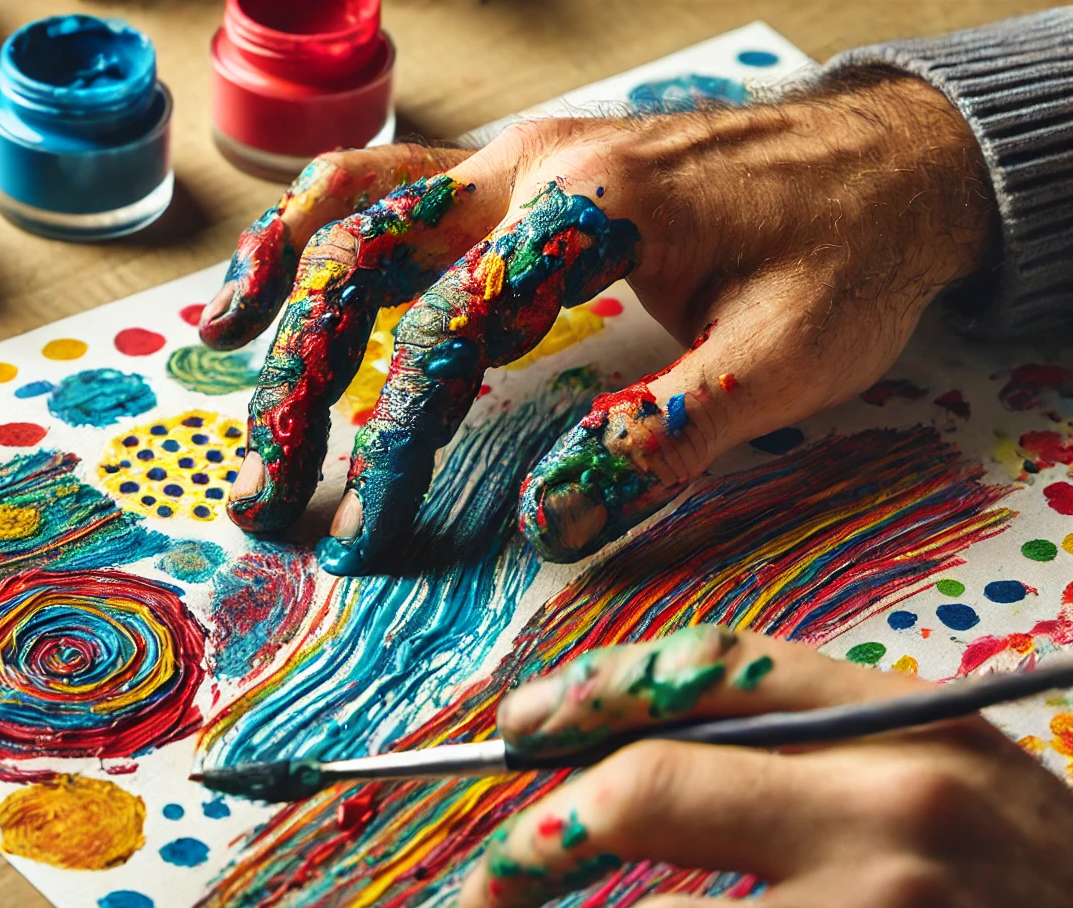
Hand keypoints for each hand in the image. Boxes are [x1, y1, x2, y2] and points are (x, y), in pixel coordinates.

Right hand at [202, 70, 995, 573]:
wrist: (899, 155)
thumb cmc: (848, 253)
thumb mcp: (783, 363)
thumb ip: (664, 439)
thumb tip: (551, 522)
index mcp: (592, 214)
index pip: (446, 336)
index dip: (391, 446)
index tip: (365, 533)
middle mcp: (532, 168)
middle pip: (363, 260)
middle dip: (298, 381)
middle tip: (268, 487)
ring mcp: (517, 156)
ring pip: (355, 200)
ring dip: (281, 284)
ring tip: (226, 359)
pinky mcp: (519, 166)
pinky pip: (388, 181)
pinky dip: (318, 232)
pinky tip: (283, 283)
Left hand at [455, 626, 1072, 907]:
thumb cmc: (1037, 904)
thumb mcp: (954, 787)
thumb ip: (817, 758)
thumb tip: (627, 766)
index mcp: (909, 724)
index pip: (713, 666)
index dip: (589, 689)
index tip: (518, 727)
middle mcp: (893, 803)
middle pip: (646, 784)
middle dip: (532, 837)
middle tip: (489, 887)